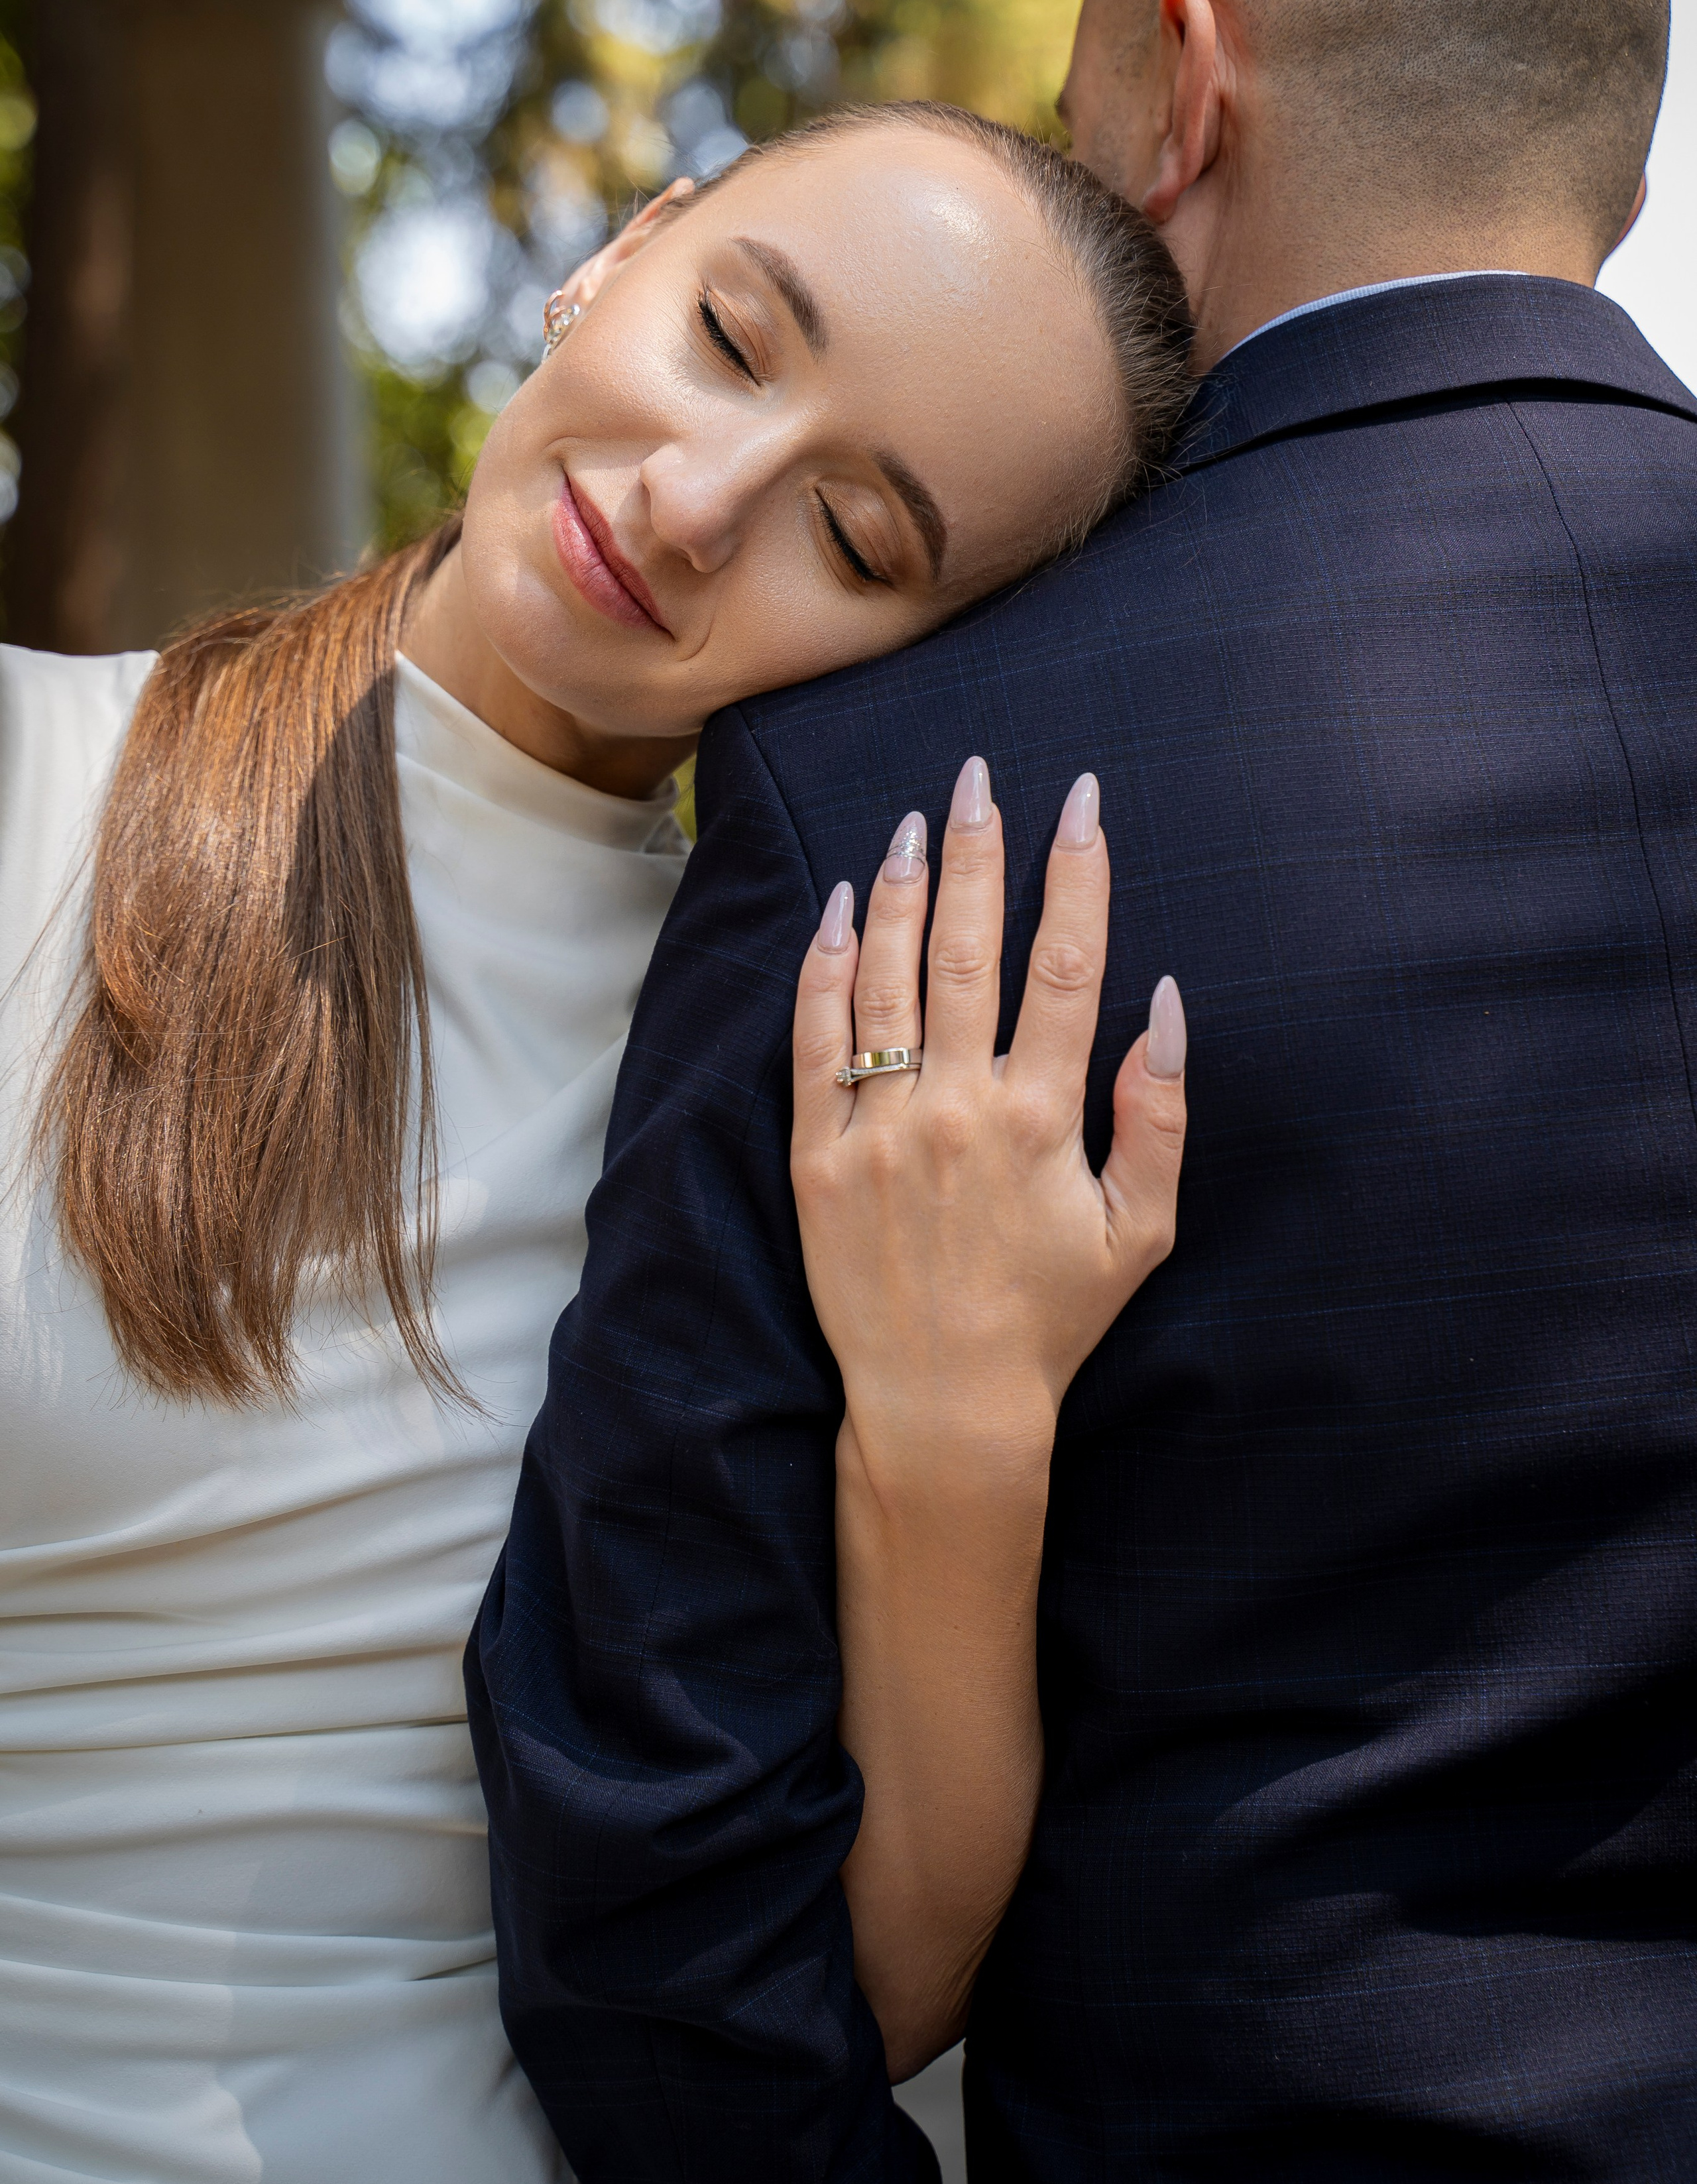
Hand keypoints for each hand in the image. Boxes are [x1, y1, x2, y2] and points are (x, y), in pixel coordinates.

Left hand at [791, 755, 1186, 1497]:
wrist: (943, 1406)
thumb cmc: (1051, 1319)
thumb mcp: (1140, 1231)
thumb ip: (1160, 1116)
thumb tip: (1170, 1004)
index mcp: (1042, 1119)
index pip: (1067, 967)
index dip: (1076, 875)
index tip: (1079, 803)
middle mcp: (958, 1108)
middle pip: (969, 949)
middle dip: (979, 852)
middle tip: (981, 777)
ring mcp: (881, 1130)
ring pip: (888, 980)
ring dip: (903, 889)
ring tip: (916, 819)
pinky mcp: (817, 1158)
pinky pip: (814, 1043)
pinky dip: (826, 969)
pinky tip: (840, 909)